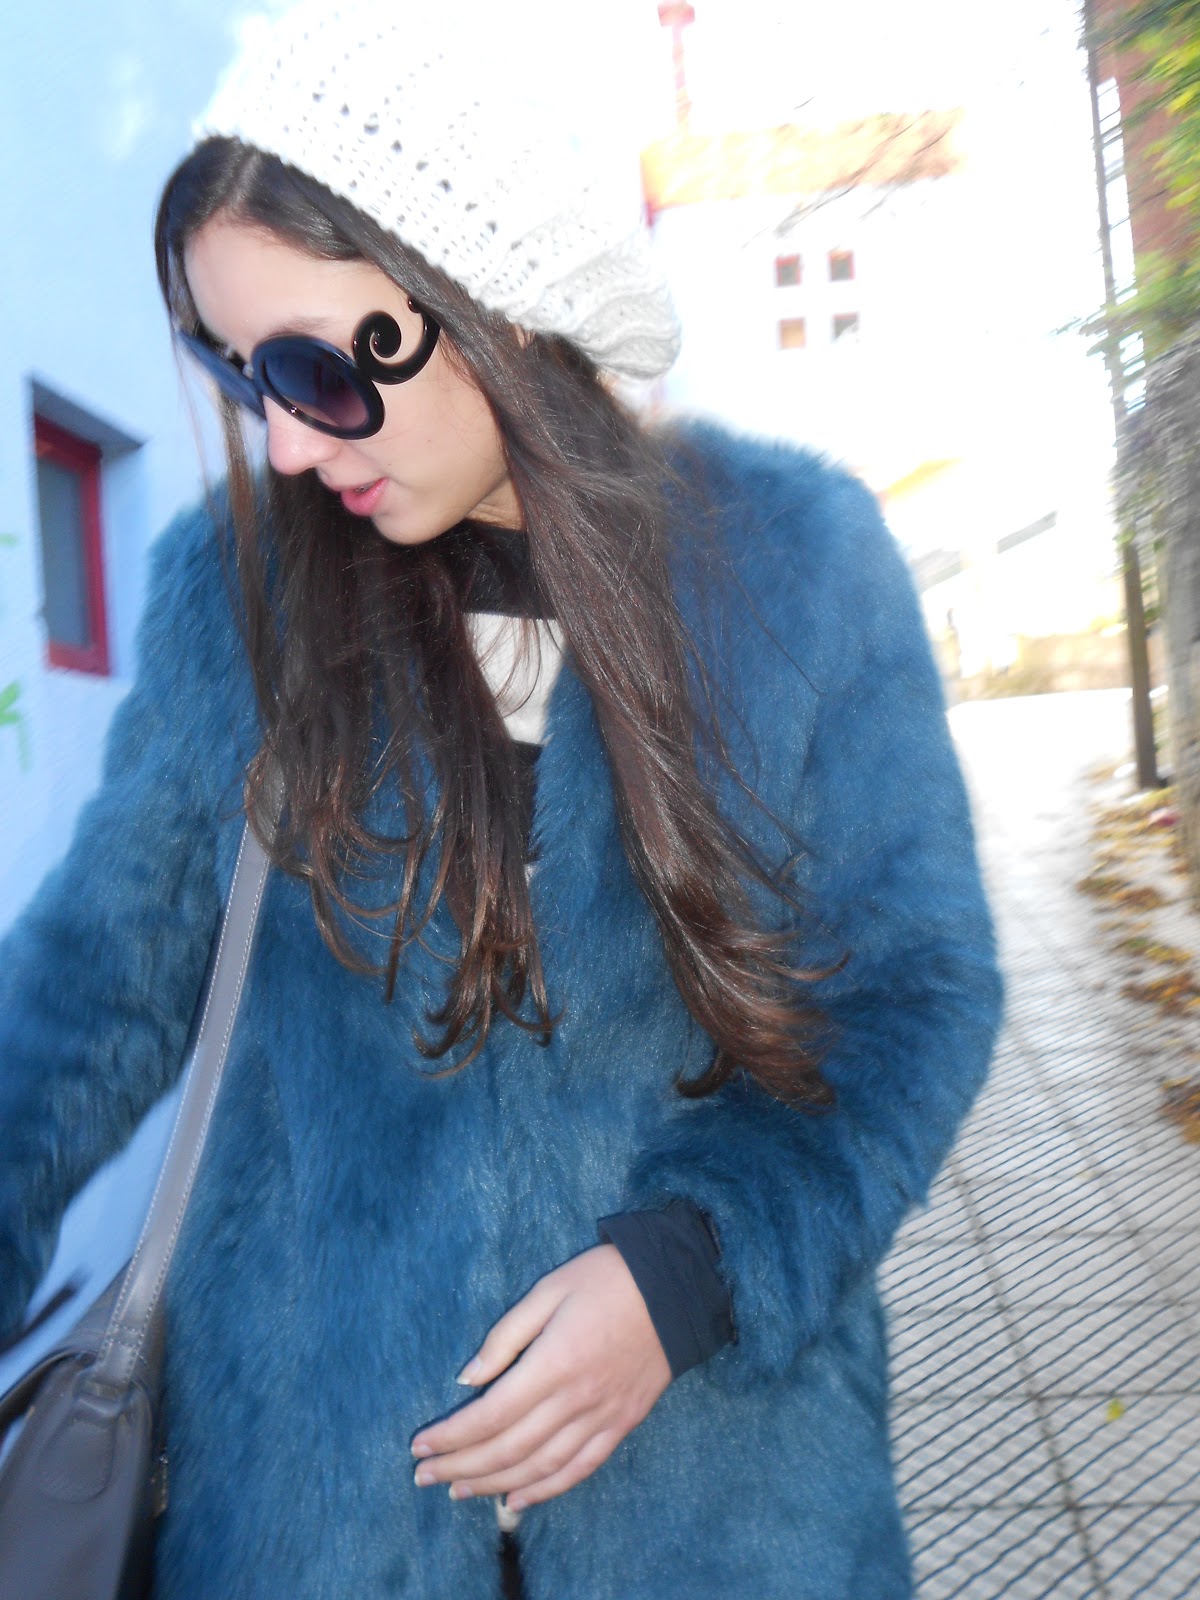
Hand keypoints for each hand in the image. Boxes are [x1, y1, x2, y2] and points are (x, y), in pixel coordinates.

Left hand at [411, 1244, 670, 1510]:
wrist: (676, 1287)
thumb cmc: (606, 1278)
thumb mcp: (548, 1289)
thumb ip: (505, 1336)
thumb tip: (468, 1378)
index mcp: (554, 1363)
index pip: (491, 1414)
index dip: (451, 1436)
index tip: (419, 1446)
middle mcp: (576, 1399)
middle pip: (508, 1448)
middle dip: (460, 1466)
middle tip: (423, 1477)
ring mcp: (602, 1417)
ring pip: (540, 1467)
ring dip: (494, 1485)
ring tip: (458, 1491)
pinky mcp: (622, 1424)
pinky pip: (580, 1469)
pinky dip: (546, 1491)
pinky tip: (516, 1500)